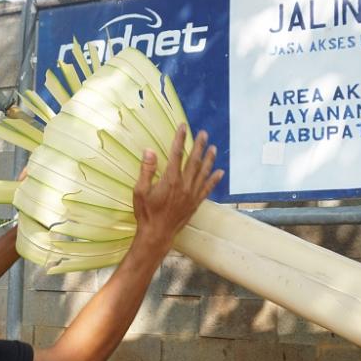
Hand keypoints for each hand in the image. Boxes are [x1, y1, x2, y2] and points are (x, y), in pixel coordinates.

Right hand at [132, 124, 222, 252]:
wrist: (157, 234)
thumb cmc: (146, 213)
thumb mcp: (140, 191)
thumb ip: (147, 170)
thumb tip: (150, 150)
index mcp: (170, 180)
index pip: (176, 154)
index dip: (180, 139)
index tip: (183, 127)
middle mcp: (184, 185)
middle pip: (194, 161)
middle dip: (199, 146)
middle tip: (204, 134)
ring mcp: (191, 194)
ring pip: (203, 172)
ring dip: (209, 159)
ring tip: (213, 148)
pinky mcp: (195, 203)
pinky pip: (207, 188)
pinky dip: (214, 179)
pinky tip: (220, 172)